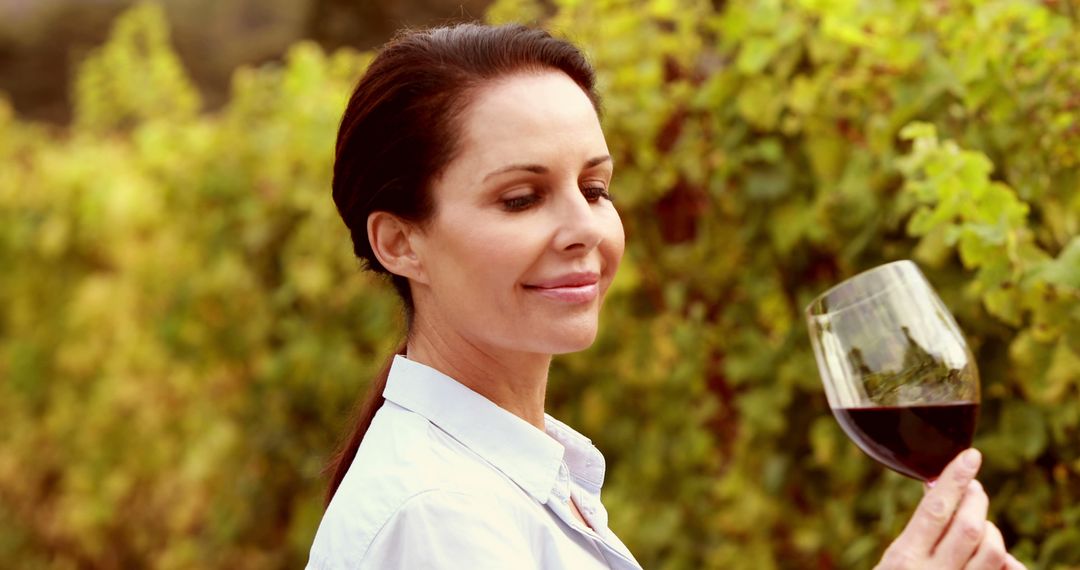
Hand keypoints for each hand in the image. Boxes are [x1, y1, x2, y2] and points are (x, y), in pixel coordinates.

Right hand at [875, 449, 1025, 569]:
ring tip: (979, 524)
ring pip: (992, 549)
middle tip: (974, 487)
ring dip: (991, 529)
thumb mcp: (895, 562)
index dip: (955, 479)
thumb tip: (944, 490)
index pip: (935, 510)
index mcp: (904, 559)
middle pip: (970, 526)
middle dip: (977, 499)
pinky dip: (1008, 562)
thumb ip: (920, 532)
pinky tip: (1000, 557)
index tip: (970, 456)